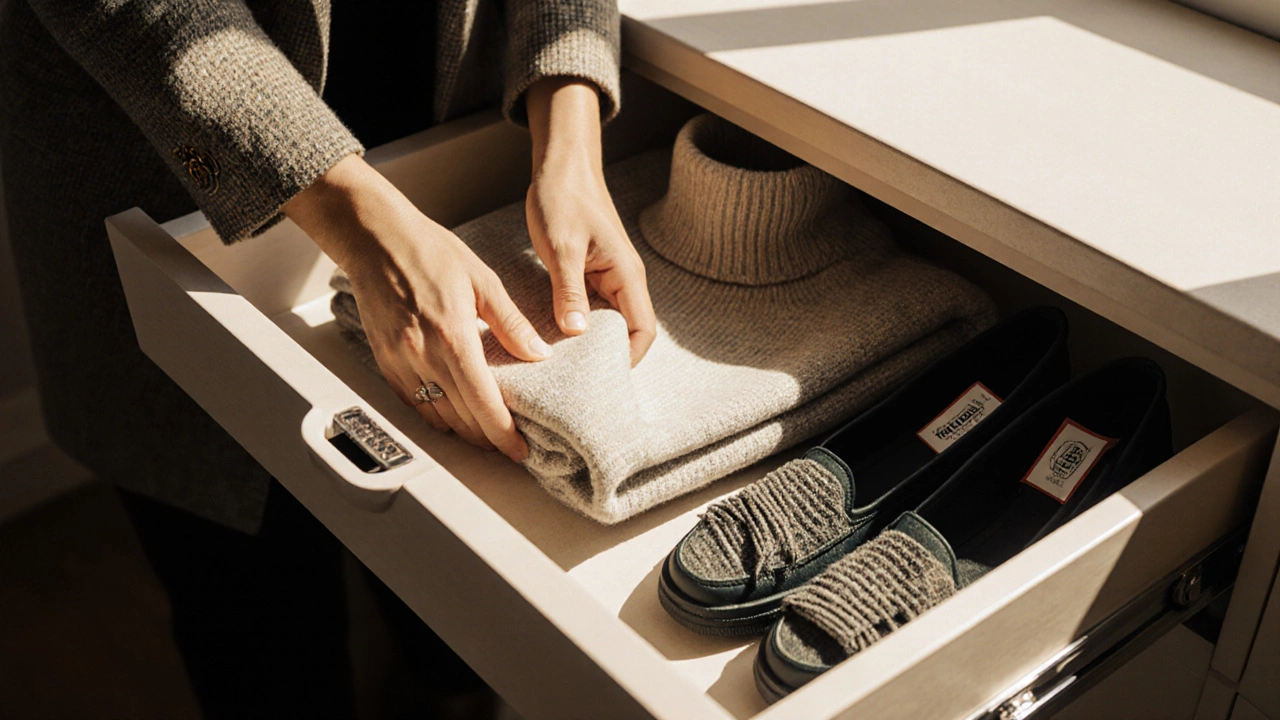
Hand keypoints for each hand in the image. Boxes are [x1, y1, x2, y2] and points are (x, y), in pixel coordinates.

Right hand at [283, 155, 551, 461]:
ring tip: (485, 436)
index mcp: (453, 337)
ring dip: (462, 432)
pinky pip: (412, 402)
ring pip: (435, 416)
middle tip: (509, 446)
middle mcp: (423, 356)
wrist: (376, 239)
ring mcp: (400, 361)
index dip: (503, 434)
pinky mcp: (385, 361)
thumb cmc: (429, 251)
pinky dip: (435, 416)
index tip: (519, 450)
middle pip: (460, 418)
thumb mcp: (483, 281)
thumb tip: (538, 354)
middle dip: (487, 439)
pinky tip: (451, 416)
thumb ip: (511, 323)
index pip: (483, 403)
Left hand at [526, 78, 655, 365]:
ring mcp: (607, 277)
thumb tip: (578, 332)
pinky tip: (554, 338)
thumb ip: (569, 291)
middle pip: (626, 332)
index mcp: (627, 274)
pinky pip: (590, 309)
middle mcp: (623, 280)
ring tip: (563, 367)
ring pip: (607, 322)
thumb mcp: (561, 247)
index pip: (642, 330)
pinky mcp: (590, 273)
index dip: (627, 358)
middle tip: (576, 382)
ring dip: (590, 343)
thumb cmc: (563, 198)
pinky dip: (577, 325)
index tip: (599, 380)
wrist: (560, 164)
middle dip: (606, 357)